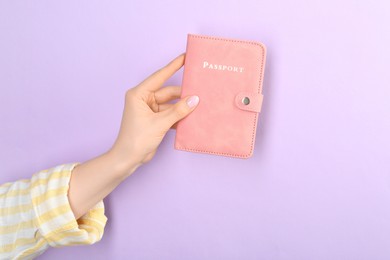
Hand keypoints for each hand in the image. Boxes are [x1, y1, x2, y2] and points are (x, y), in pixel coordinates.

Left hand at [109, 53, 199, 173]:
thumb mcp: (160, 123)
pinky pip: (171, 113)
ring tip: (200, 105)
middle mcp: (144, 99)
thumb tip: (195, 100)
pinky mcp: (155, 120)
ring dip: (183, 107)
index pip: (159, 76)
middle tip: (201, 90)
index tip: (185, 56)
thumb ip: (178, 111)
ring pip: (171, 104)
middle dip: (184, 94)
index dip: (173, 66)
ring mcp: (150, 110)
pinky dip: (180, 116)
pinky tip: (192, 117)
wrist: (128, 158)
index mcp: (139, 94)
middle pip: (168, 92)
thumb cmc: (136, 139)